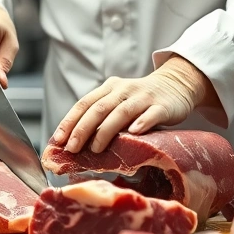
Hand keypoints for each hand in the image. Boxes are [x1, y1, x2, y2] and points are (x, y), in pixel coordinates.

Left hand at [51, 56, 218, 153]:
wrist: (176, 84)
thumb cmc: (141, 99)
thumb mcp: (118, 101)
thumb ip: (101, 115)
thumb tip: (74, 142)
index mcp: (109, 88)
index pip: (84, 103)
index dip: (70, 121)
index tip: (58, 139)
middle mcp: (124, 90)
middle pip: (99, 108)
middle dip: (83, 129)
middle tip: (72, 148)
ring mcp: (144, 97)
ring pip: (122, 112)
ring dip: (106, 131)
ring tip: (96, 149)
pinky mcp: (163, 106)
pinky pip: (151, 114)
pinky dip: (142, 123)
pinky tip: (134, 133)